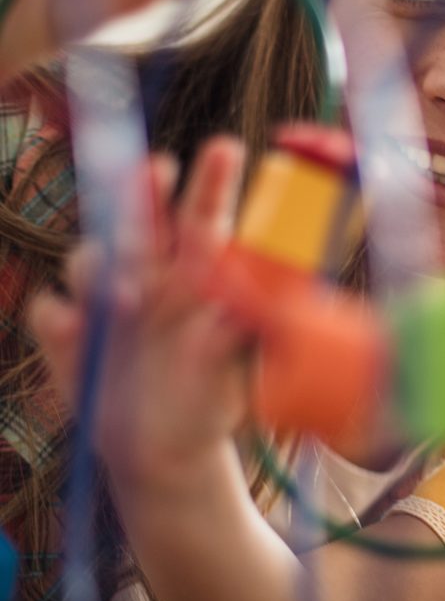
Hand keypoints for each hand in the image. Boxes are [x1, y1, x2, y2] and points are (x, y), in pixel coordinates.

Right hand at [28, 136, 251, 483]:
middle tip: (159, 167)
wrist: (165, 452)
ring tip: (126, 298)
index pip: (207, 219)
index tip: (227, 147)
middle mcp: (152, 276)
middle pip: (142, 218)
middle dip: (146, 188)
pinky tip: (78, 335)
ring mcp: (106, 300)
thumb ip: (233, 340)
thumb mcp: (233, 376)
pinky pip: (51, 310)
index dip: (214, 182)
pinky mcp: (68, 333)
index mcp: (200, 278)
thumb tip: (237, 311)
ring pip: (90, 255)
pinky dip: (61, 319)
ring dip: (101, 266)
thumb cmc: (211, 403)